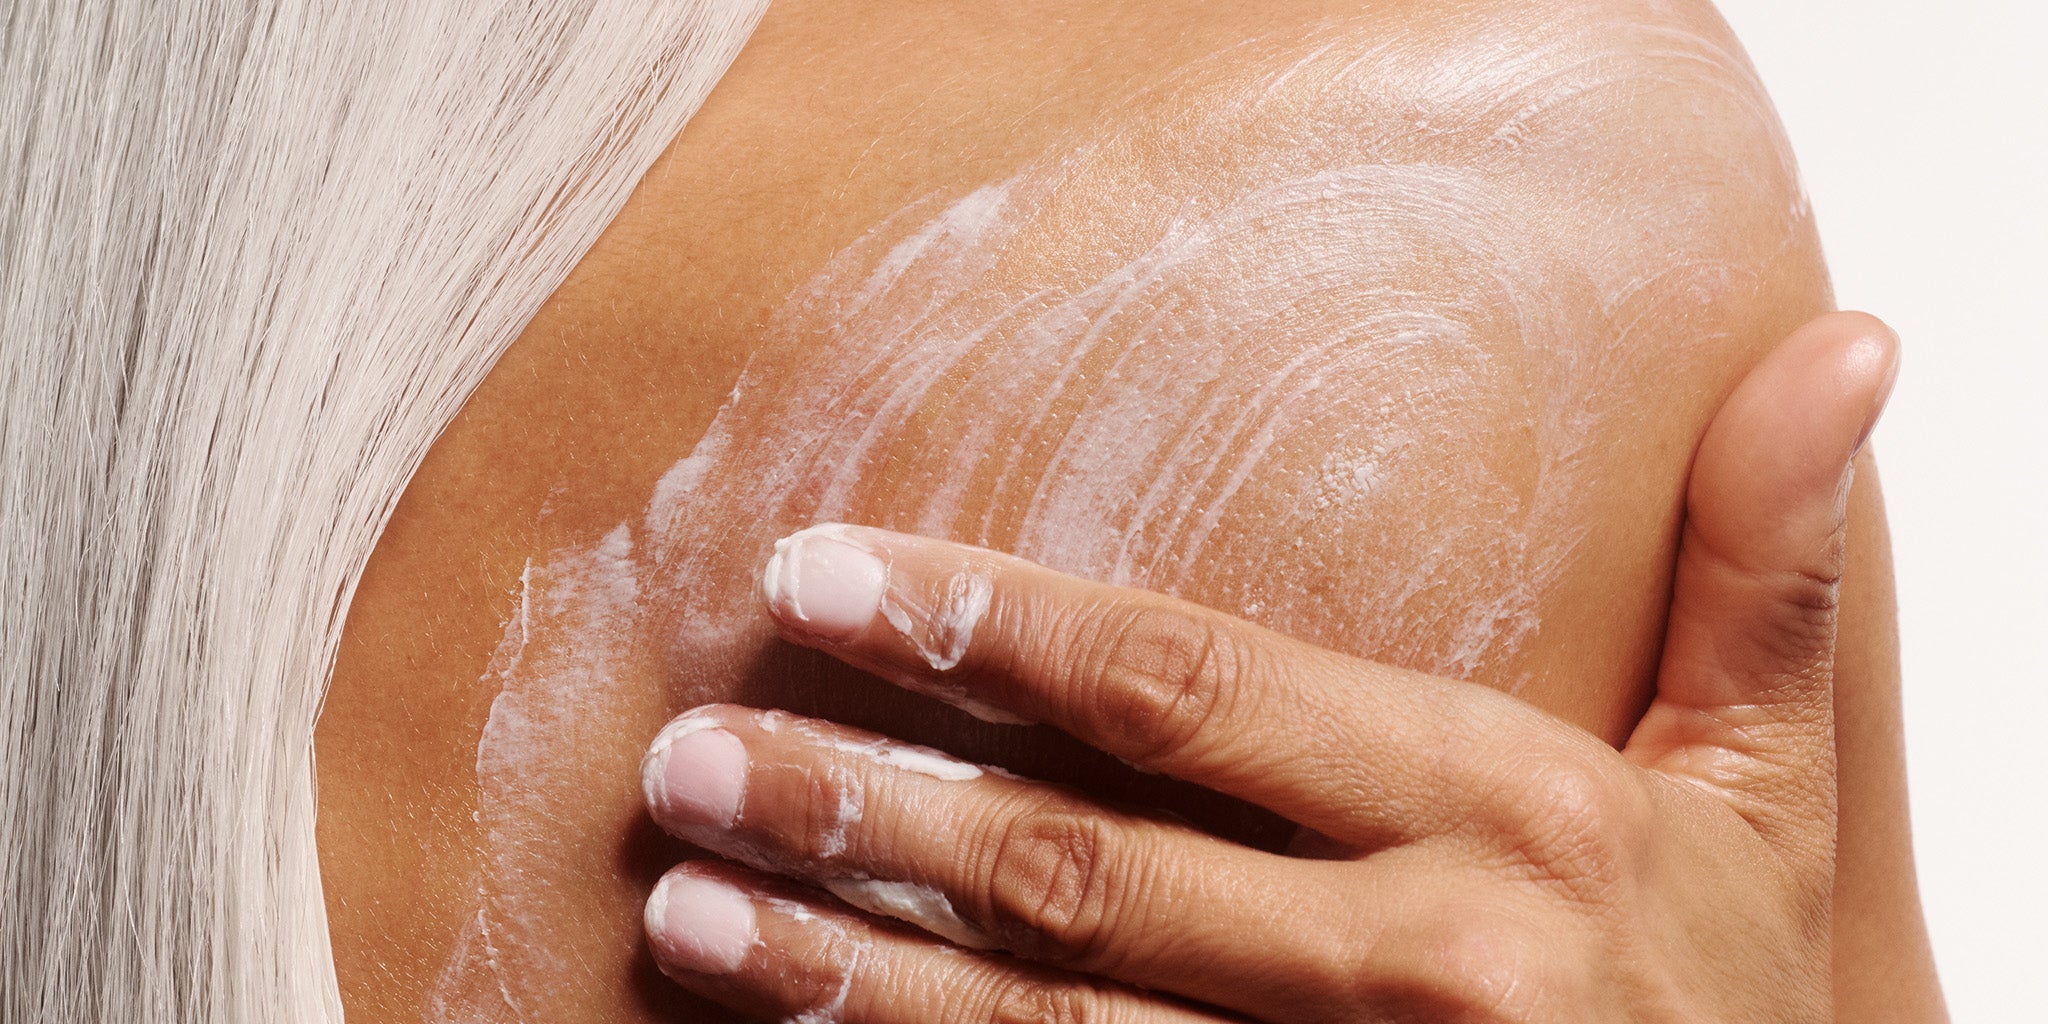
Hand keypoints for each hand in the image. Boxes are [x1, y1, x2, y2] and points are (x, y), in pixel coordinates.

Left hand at [637, 312, 1897, 1021]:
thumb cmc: (1733, 984)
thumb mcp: (1762, 778)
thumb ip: (1763, 570)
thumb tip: (1842, 344)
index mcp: (1503, 819)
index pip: (1195, 693)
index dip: (999, 631)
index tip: (830, 583)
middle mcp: (1407, 971)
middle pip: (1080, 868)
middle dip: (865, 808)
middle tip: (692, 756)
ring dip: (847, 973)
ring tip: (692, 907)